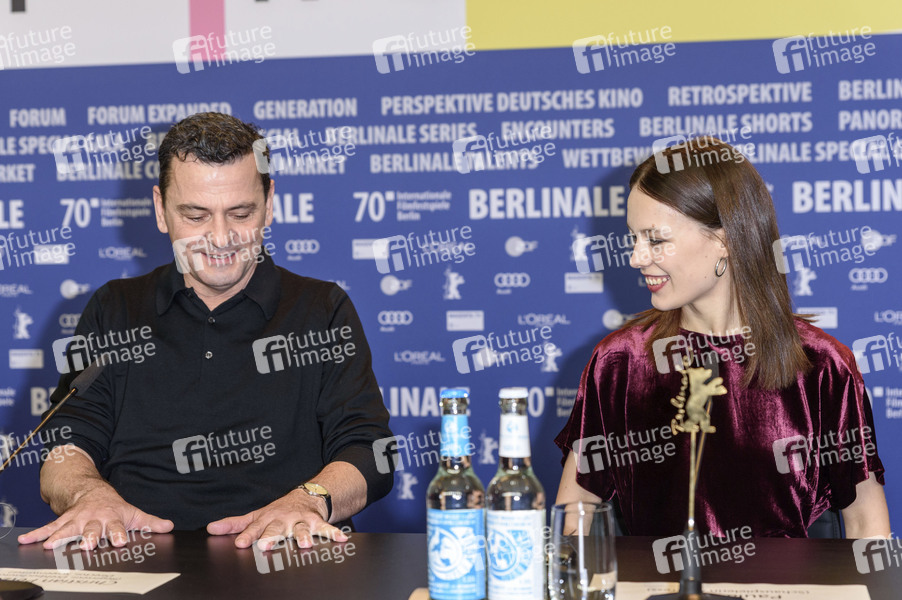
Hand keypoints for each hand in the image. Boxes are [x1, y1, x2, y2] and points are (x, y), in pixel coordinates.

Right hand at [18, 486, 173, 549]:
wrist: (91, 490)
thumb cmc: (114, 507)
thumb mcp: (133, 513)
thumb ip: (150, 522)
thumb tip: (169, 527)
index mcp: (111, 518)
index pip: (116, 527)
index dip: (118, 534)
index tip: (119, 542)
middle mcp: (93, 518)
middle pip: (92, 529)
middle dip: (90, 537)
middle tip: (88, 545)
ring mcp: (76, 519)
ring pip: (68, 528)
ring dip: (59, 537)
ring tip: (50, 545)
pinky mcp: (63, 520)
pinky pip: (48, 527)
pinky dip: (36, 534)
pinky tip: (25, 540)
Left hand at [206, 489, 347, 549]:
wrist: (307, 496)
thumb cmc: (279, 511)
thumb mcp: (256, 515)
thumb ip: (235, 524)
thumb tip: (211, 529)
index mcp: (267, 519)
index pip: (255, 529)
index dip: (248, 536)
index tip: (241, 544)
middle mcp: (283, 519)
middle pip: (277, 528)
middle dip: (272, 536)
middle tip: (266, 545)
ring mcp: (300, 521)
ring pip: (302, 528)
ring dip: (304, 536)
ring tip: (304, 545)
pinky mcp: (317, 522)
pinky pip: (326, 528)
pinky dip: (334, 533)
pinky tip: (342, 540)